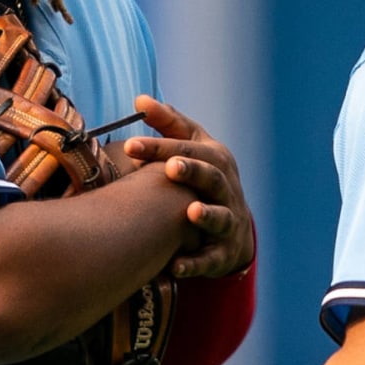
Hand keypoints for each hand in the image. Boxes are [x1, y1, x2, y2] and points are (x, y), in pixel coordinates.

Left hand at [124, 94, 254, 278]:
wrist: (234, 226)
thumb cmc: (203, 179)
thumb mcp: (192, 148)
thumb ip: (168, 125)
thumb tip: (140, 99)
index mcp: (215, 159)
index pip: (189, 148)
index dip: (161, 146)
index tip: (130, 144)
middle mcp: (225, 187)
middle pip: (212, 176)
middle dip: (193, 171)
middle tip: (170, 167)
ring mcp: (228, 220)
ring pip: (222, 216)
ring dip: (207, 214)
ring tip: (191, 212)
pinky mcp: (223, 252)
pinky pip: (212, 259)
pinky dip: (196, 263)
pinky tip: (176, 266)